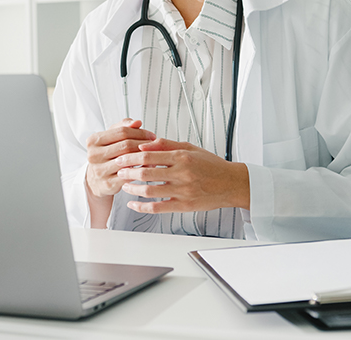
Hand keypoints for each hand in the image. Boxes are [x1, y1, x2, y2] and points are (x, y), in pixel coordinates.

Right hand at [84, 119, 155, 198]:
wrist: (96, 181)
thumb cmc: (107, 155)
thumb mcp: (111, 138)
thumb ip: (123, 127)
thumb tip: (137, 122)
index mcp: (93, 141)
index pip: (122, 131)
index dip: (140, 132)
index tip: (151, 135)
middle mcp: (94, 155)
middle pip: (126, 145)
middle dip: (144, 144)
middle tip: (155, 145)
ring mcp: (100, 170)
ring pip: (129, 160)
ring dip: (144, 157)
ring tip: (153, 155)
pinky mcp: (108, 184)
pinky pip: (130, 175)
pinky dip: (141, 170)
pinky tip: (148, 167)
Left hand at [114, 137, 249, 213]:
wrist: (231, 183)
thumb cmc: (212, 165)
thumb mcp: (190, 148)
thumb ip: (167, 145)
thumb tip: (146, 143)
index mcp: (182, 157)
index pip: (149, 155)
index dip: (131, 156)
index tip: (121, 158)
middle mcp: (181, 173)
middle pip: (146, 172)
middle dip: (128, 172)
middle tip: (118, 171)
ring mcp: (182, 190)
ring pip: (149, 190)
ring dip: (133, 189)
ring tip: (125, 186)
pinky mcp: (184, 205)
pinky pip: (158, 207)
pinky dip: (142, 207)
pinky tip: (134, 204)